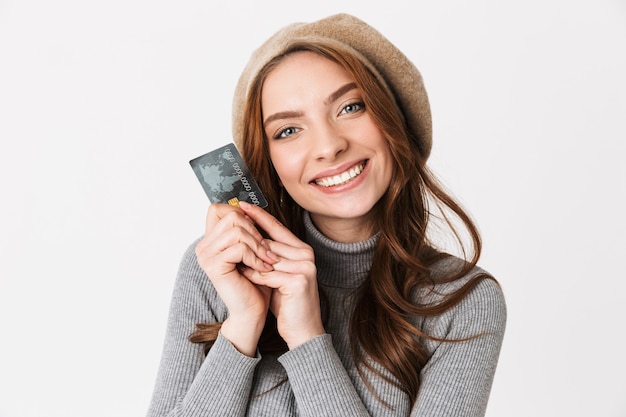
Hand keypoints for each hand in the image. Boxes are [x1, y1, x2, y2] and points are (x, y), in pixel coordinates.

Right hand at [195, 203, 277, 355]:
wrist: (252, 312)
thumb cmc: (256, 283)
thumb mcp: (253, 251)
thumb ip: (247, 230)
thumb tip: (251, 208)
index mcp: (211, 240)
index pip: (218, 208)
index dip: (241, 214)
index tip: (257, 230)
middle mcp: (204, 246)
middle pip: (231, 215)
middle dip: (255, 230)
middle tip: (267, 250)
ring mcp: (206, 256)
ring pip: (237, 230)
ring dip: (258, 244)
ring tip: (267, 260)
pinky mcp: (214, 266)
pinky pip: (239, 247)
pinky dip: (255, 256)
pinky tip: (263, 268)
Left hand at [238, 201, 324, 349]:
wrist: (304, 330)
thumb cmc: (288, 302)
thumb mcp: (278, 274)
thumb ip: (268, 257)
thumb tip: (247, 238)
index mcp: (302, 250)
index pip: (277, 227)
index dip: (258, 216)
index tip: (241, 206)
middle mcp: (306, 255)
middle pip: (268, 243)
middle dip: (248, 244)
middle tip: (228, 236)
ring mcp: (304, 267)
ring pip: (265, 258)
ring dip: (248, 262)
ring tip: (232, 260)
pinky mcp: (298, 281)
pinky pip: (267, 274)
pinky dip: (254, 276)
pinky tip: (243, 276)